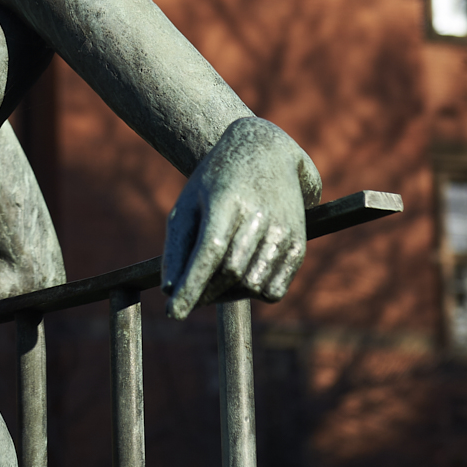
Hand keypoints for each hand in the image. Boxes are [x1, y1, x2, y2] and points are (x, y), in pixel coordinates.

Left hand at [161, 117, 319, 319]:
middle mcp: (260, 215)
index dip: (192, 285)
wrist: (266, 153)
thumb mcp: (188, 204)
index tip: (172, 313)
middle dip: (204, 293)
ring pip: (251, 286)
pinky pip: (274, 291)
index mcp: (227, 200)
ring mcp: (284, 230)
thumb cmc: (216, 182)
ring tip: (213, 281)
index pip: (210, 251)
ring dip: (227, 295)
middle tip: (188, 297)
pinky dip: (251, 294)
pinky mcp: (298, 245)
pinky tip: (238, 279)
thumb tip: (169, 291)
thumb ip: (177, 247)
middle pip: (230, 272)